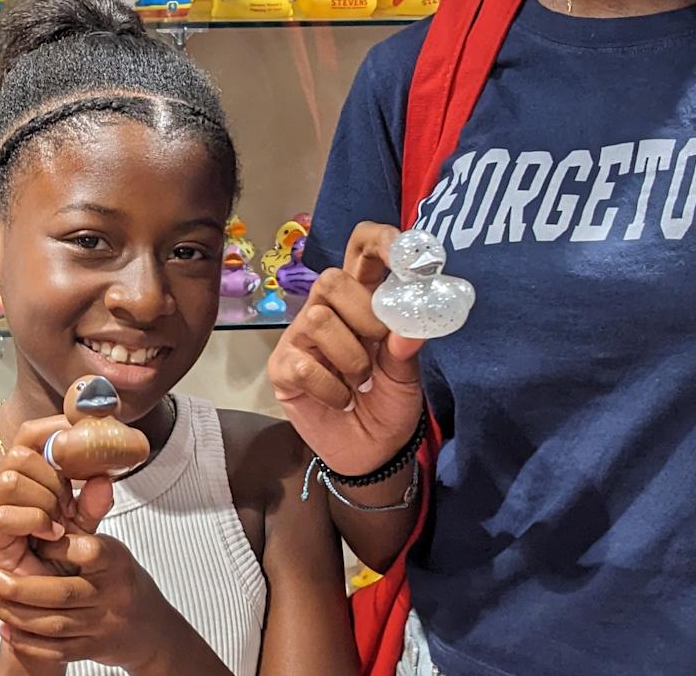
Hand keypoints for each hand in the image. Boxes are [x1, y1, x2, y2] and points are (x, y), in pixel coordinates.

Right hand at [0, 417, 113, 577]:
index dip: (53, 428)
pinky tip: (52, 536)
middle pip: (19, 454)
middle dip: (52, 477)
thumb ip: (92, 503)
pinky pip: (7, 514)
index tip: (82, 432)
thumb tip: (104, 478)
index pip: (27, 437)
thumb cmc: (58, 562)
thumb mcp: (82, 526)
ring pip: (11, 479)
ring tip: (58, 522)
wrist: (48, 606)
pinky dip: (36, 521)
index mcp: (18, 480)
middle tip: (68, 505)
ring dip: (43, 499)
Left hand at [0, 532, 207, 675]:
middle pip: (60, 594)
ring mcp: (102, 626)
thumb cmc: (118, 577)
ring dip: (14, 613)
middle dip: (17, 586)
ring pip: (53, 625)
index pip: (86, 552)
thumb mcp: (108, 546)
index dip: (53, 547)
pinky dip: (27, 642)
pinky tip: (5, 629)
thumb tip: (91, 477)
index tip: (24, 536)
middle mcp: (111, 595)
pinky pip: (55, 650)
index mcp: (115, 562)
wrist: (147, 627)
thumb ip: (86, 517)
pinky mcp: (91, 649)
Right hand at [268, 223, 426, 476]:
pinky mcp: (283, 368)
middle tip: (380, 344)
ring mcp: (301, 338)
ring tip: (361, 383)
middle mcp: (328, 311)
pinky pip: (304, 364)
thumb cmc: (388, 405)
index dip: (380, 241)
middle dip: (363, 311)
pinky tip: (341, 399)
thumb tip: (412, 324)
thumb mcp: (407, 377)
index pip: (361, 250)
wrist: (371, 454)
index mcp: (363, 300)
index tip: (407, 256)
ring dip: (351, 357)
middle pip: (331, 278)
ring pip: (318, 318)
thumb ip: (406, 349)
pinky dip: (332, 387)